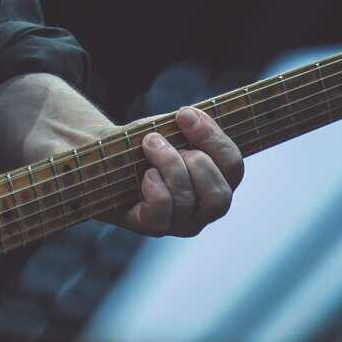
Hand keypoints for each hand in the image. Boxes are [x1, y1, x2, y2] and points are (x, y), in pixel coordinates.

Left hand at [116, 106, 243, 237]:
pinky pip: (162, 210)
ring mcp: (180, 223)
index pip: (233, 167)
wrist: (108, 160)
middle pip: (220, 195)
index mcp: (217, 181)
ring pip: (186, 198)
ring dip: (168, 163)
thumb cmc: (146, 146)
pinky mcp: (153, 227)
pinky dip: (154, 186)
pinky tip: (145, 174)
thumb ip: (186, 127)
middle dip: (195, 159)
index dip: (213, 138)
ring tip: (150, 144)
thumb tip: (190, 116)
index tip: (185, 113)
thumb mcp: (169, 131)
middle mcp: (204, 210)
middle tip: (164, 139)